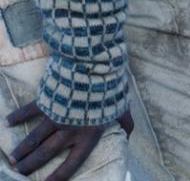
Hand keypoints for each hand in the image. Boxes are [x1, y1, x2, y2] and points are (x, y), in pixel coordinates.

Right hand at [4, 101, 132, 180]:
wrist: (97, 68)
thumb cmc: (112, 90)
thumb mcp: (122, 109)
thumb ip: (125, 124)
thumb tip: (129, 135)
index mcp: (88, 135)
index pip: (73, 162)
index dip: (60, 175)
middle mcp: (70, 130)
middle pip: (46, 153)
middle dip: (31, 165)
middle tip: (20, 171)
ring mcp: (56, 117)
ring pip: (33, 139)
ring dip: (21, 150)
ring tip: (13, 159)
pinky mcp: (46, 102)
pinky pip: (28, 112)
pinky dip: (17, 117)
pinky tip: (7, 122)